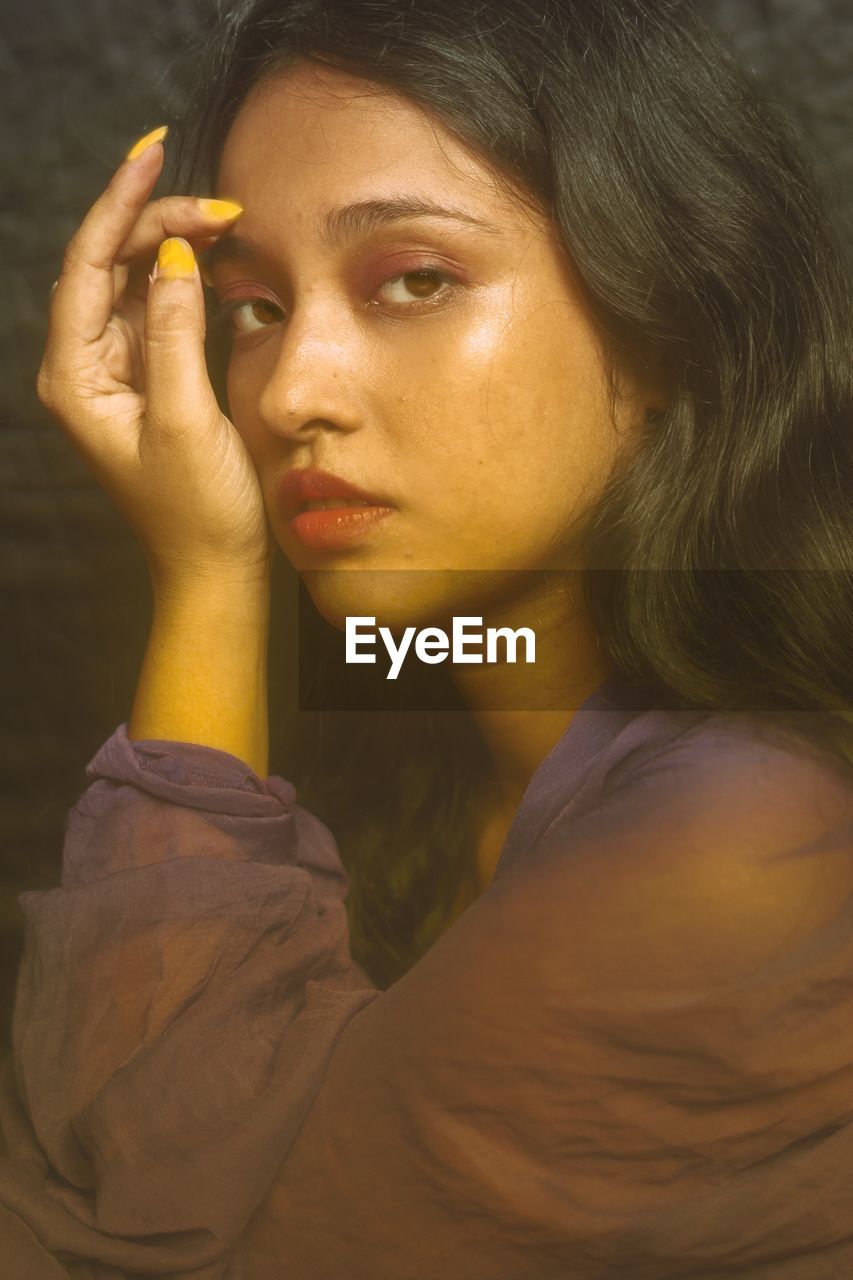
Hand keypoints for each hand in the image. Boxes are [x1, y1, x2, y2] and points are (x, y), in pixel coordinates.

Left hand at [37, 127, 270, 587]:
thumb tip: (173, 256)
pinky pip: (156, 309)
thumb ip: (174, 333)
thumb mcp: (187, 420)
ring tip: (223, 219)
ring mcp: (116, 371)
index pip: (86, 267)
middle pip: (108, 265)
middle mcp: (85, 368)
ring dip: (172, 244)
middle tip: (221, 205)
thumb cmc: (198, 510)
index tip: (153, 156)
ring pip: (133, 281)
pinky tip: (211, 257)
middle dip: (156, 223)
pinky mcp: (148, 379)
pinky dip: (182, 277)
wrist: (213, 566)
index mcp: (76, 378)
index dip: (118, 206)